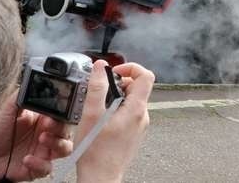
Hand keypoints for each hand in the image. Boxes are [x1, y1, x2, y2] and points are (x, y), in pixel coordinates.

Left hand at [0, 92, 73, 180]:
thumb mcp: (7, 110)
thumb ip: (21, 97)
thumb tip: (32, 83)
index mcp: (43, 118)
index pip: (62, 113)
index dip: (63, 111)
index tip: (58, 108)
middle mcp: (47, 134)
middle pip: (67, 130)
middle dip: (62, 126)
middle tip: (49, 123)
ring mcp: (44, 151)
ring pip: (65, 148)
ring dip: (57, 143)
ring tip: (42, 138)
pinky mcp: (38, 167)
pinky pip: (47, 167)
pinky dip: (40, 164)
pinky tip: (27, 159)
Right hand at [76, 60, 154, 182]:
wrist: (101, 177)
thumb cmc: (96, 152)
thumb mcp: (91, 114)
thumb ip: (96, 87)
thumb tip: (100, 66)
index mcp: (136, 109)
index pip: (146, 75)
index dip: (130, 67)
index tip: (114, 72)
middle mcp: (142, 116)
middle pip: (137, 87)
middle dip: (118, 83)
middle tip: (100, 92)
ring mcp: (139, 125)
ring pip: (131, 100)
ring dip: (115, 97)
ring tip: (98, 109)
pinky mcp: (133, 133)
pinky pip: (128, 113)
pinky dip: (116, 110)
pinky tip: (101, 120)